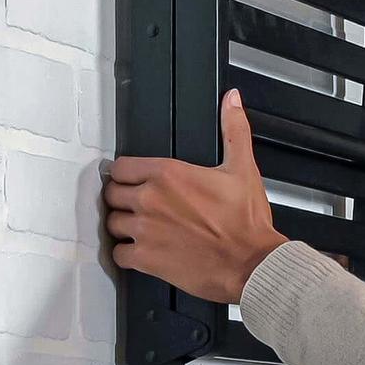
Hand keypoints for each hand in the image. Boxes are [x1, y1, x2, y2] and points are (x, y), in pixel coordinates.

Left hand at [103, 89, 287, 303]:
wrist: (252, 263)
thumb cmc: (247, 223)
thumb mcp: (243, 169)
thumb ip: (233, 131)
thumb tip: (232, 101)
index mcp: (168, 174)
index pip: (121, 167)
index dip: (127, 175)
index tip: (134, 182)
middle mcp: (150, 199)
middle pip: (112, 194)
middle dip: (123, 200)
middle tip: (139, 207)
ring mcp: (145, 229)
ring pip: (112, 224)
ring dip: (124, 227)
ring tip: (141, 230)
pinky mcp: (146, 259)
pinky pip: (119, 254)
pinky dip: (127, 254)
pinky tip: (142, 253)